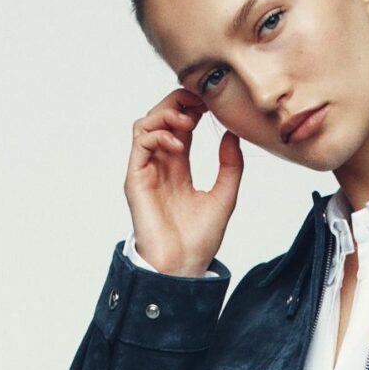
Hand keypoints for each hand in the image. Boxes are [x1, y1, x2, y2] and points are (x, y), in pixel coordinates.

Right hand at [124, 89, 243, 277]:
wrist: (183, 267)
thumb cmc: (200, 240)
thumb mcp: (225, 197)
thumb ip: (231, 166)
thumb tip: (232, 134)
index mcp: (179, 167)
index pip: (180, 125)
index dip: (193, 107)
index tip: (212, 103)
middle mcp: (160, 165)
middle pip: (160, 117)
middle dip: (179, 102)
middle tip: (201, 103)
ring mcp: (146, 170)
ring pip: (145, 123)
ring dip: (166, 114)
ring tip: (189, 122)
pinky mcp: (136, 179)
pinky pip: (140, 143)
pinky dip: (159, 135)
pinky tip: (179, 146)